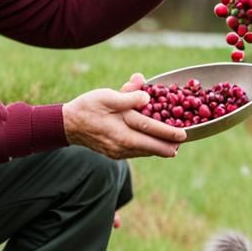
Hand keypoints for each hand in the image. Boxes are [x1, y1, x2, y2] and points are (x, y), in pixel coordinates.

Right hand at [63, 73, 185, 159]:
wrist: (68, 125)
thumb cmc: (87, 107)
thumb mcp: (107, 96)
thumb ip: (128, 96)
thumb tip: (147, 97)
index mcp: (122, 130)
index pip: (151, 131)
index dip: (169, 133)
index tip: (184, 135)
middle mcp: (122, 145)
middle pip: (151, 148)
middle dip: (167, 147)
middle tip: (180, 145)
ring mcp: (118, 152)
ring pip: (143, 152)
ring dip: (157, 148)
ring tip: (170, 146)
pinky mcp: (114, 154)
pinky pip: (134, 152)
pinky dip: (145, 148)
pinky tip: (150, 144)